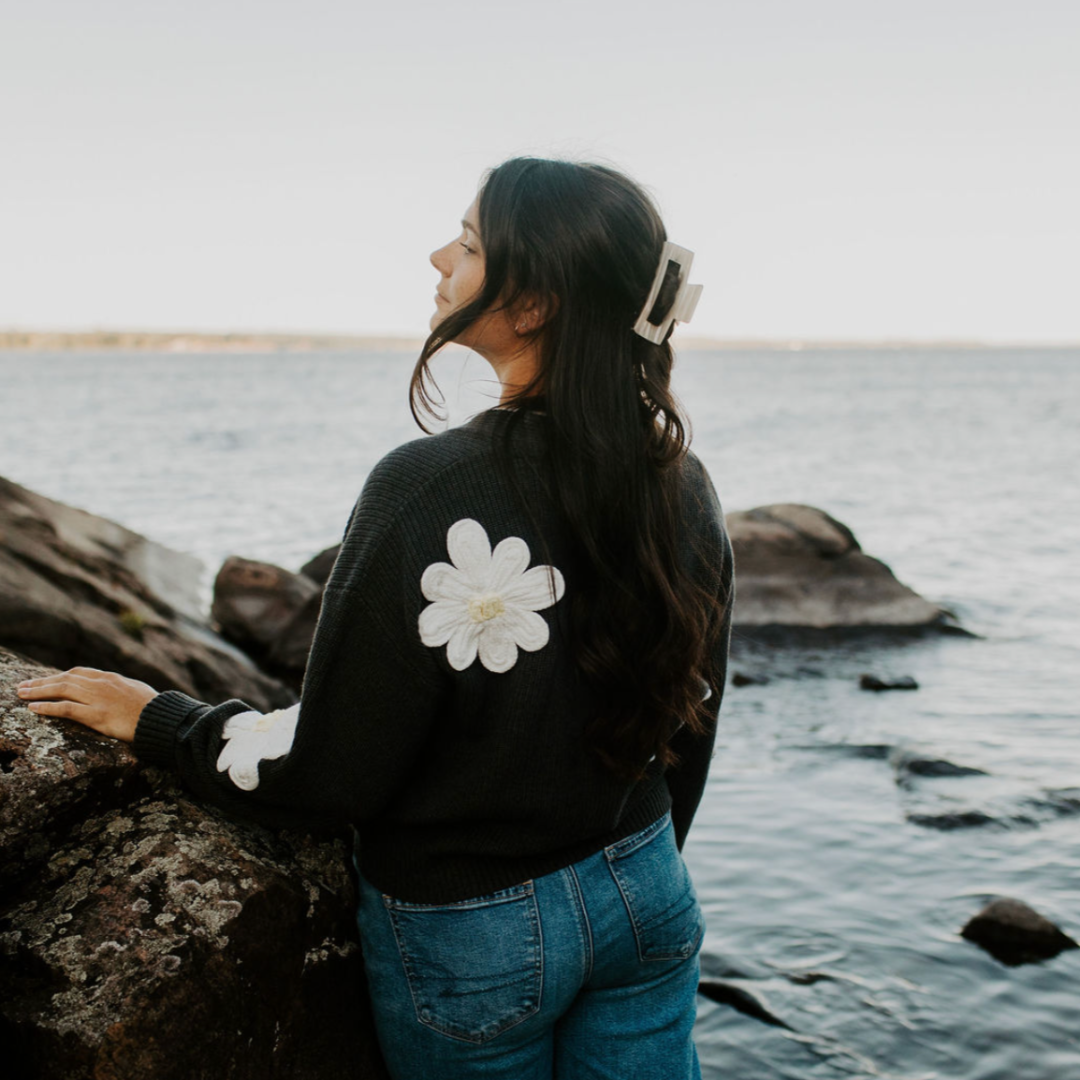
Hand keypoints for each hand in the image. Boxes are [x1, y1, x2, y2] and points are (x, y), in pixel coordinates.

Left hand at [15, 667, 159, 743]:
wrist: (162, 719)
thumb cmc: (154, 708)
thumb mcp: (137, 690)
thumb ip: (121, 687)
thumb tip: (115, 689)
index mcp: (111, 678)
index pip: (79, 672)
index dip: (58, 676)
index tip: (44, 680)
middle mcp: (102, 684)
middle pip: (65, 679)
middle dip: (42, 682)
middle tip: (23, 685)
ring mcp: (98, 699)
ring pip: (61, 690)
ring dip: (38, 691)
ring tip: (20, 694)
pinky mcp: (97, 715)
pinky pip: (66, 708)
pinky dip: (47, 707)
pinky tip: (33, 708)